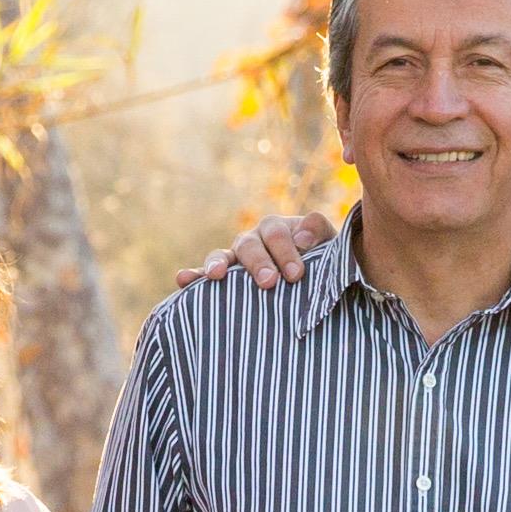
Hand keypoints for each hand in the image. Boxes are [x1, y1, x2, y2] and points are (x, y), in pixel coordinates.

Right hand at [176, 207, 338, 295]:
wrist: (310, 279)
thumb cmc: (319, 260)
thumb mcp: (327, 244)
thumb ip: (319, 233)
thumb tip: (302, 237)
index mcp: (277, 229)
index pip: (277, 233)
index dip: (285, 251)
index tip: (296, 274)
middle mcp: (253, 240)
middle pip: (249, 245)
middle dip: (258, 263)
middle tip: (269, 282)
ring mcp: (235, 258)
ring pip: (223, 255)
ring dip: (218, 263)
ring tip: (217, 275)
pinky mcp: (223, 277)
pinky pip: (204, 274)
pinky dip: (194, 275)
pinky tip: (183, 279)